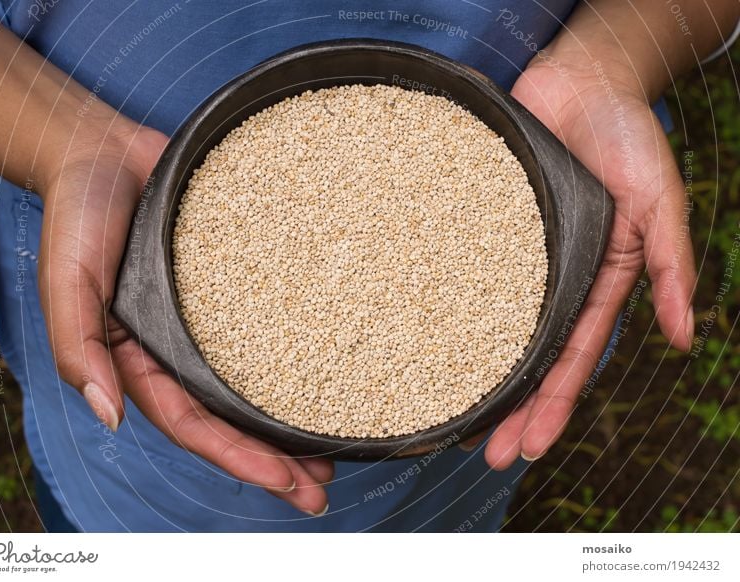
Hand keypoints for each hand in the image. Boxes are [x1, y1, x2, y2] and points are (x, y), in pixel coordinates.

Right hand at [37, 116, 331, 514]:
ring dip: (291, 419)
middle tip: (323, 490)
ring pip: (256, 380)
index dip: (240, 458)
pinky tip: (335, 364)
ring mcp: (211, 319)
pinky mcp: (238, 282)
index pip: (195, 425)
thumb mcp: (68, 281)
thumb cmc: (78, 215)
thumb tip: (108, 417)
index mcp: (142, 359)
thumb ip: (79, 347)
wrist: (104, 154)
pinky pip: (271, 321)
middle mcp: (181, 348)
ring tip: (335, 450)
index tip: (287, 484)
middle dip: (276, 458)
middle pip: (233, 416)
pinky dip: (301, 350)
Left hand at [473, 57, 695, 466]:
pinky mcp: (476, 226)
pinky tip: (412, 335)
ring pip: (483, 323)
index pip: (570, 357)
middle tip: (481, 455)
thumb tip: (683, 337)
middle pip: (523, 355)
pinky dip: (436, 304)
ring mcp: (509, 257)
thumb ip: (671, 265)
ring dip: (468, 370)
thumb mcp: (660, 201)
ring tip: (444, 415)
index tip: (528, 448)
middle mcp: (548, 279)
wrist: (583, 83)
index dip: (551, 406)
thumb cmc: (628, 137)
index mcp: (594, 282)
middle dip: (507, 408)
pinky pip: (454, 271)